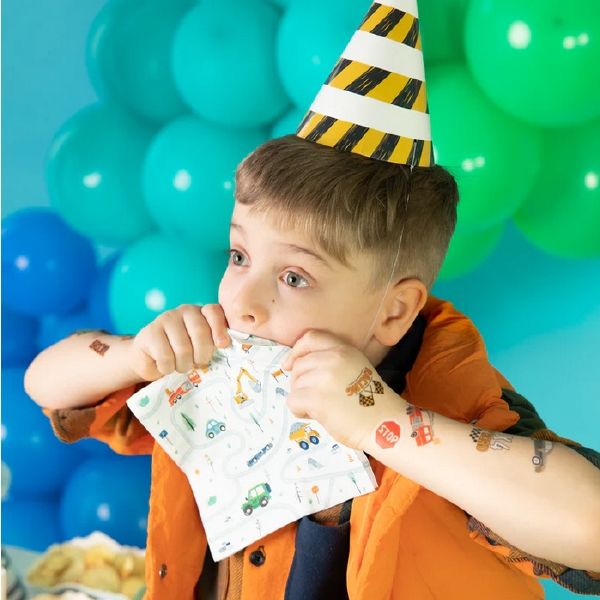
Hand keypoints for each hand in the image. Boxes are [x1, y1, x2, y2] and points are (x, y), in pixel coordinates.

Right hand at [127, 304, 230, 380]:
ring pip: (183, 348)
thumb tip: (226, 346)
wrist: (150, 360)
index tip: (222, 345)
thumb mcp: (202, 347)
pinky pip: (165, 357)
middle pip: (200, 332)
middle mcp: (184, 311)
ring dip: (183, 365)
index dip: (220, 328)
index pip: (214, 312)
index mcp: (201, 312)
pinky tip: (165, 365)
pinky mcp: (149, 333)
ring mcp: (165, 319)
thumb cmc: (183, 354)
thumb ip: (215, 343)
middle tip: (197, 363)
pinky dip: (167, 368)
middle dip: (202, 355)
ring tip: (180, 365)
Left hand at [281, 330, 401, 449]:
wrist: (385, 424)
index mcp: (343, 349)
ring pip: (295, 385)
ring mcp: (323, 377)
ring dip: (303, 398)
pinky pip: (293, 401)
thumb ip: (333, 361)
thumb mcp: (356, 367)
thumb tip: (298, 366)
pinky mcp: (316, 398)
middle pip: (299, 365)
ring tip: (322, 408)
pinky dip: (300, 411)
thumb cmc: (371, 401)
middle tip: (318, 398)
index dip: (297, 351)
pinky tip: (316, 416)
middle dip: (301, 383)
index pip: (310, 338)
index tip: (291, 365)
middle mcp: (332, 358)